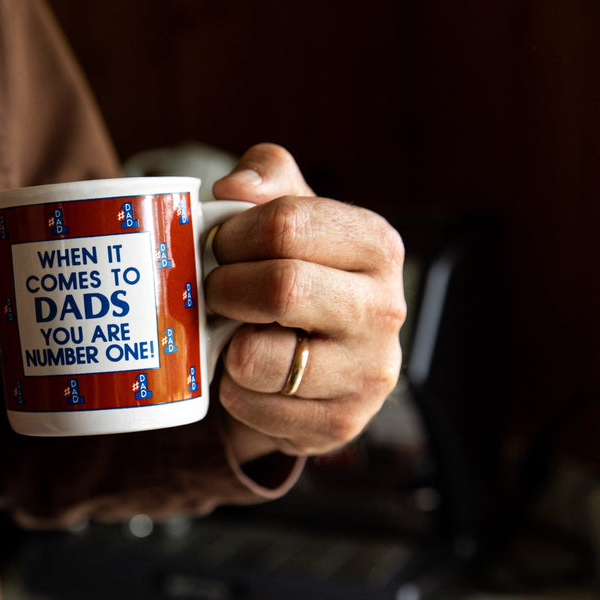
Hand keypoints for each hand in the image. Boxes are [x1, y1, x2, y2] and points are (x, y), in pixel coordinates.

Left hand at [207, 144, 405, 457]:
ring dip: (225, 346)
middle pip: (280, 289)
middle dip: (225, 289)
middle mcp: (384, 308)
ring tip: (231, 334)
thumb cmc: (297, 272)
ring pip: (259, 358)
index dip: (234, 234)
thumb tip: (235, 188)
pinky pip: (255, 407)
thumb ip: (266, 176)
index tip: (220, 245)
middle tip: (214, 292)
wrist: (318, 362)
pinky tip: (247, 376)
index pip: (288, 224)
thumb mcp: (289, 211)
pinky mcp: (341, 422)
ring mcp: (368, 372)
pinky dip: (234, 392)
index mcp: (375, 244)